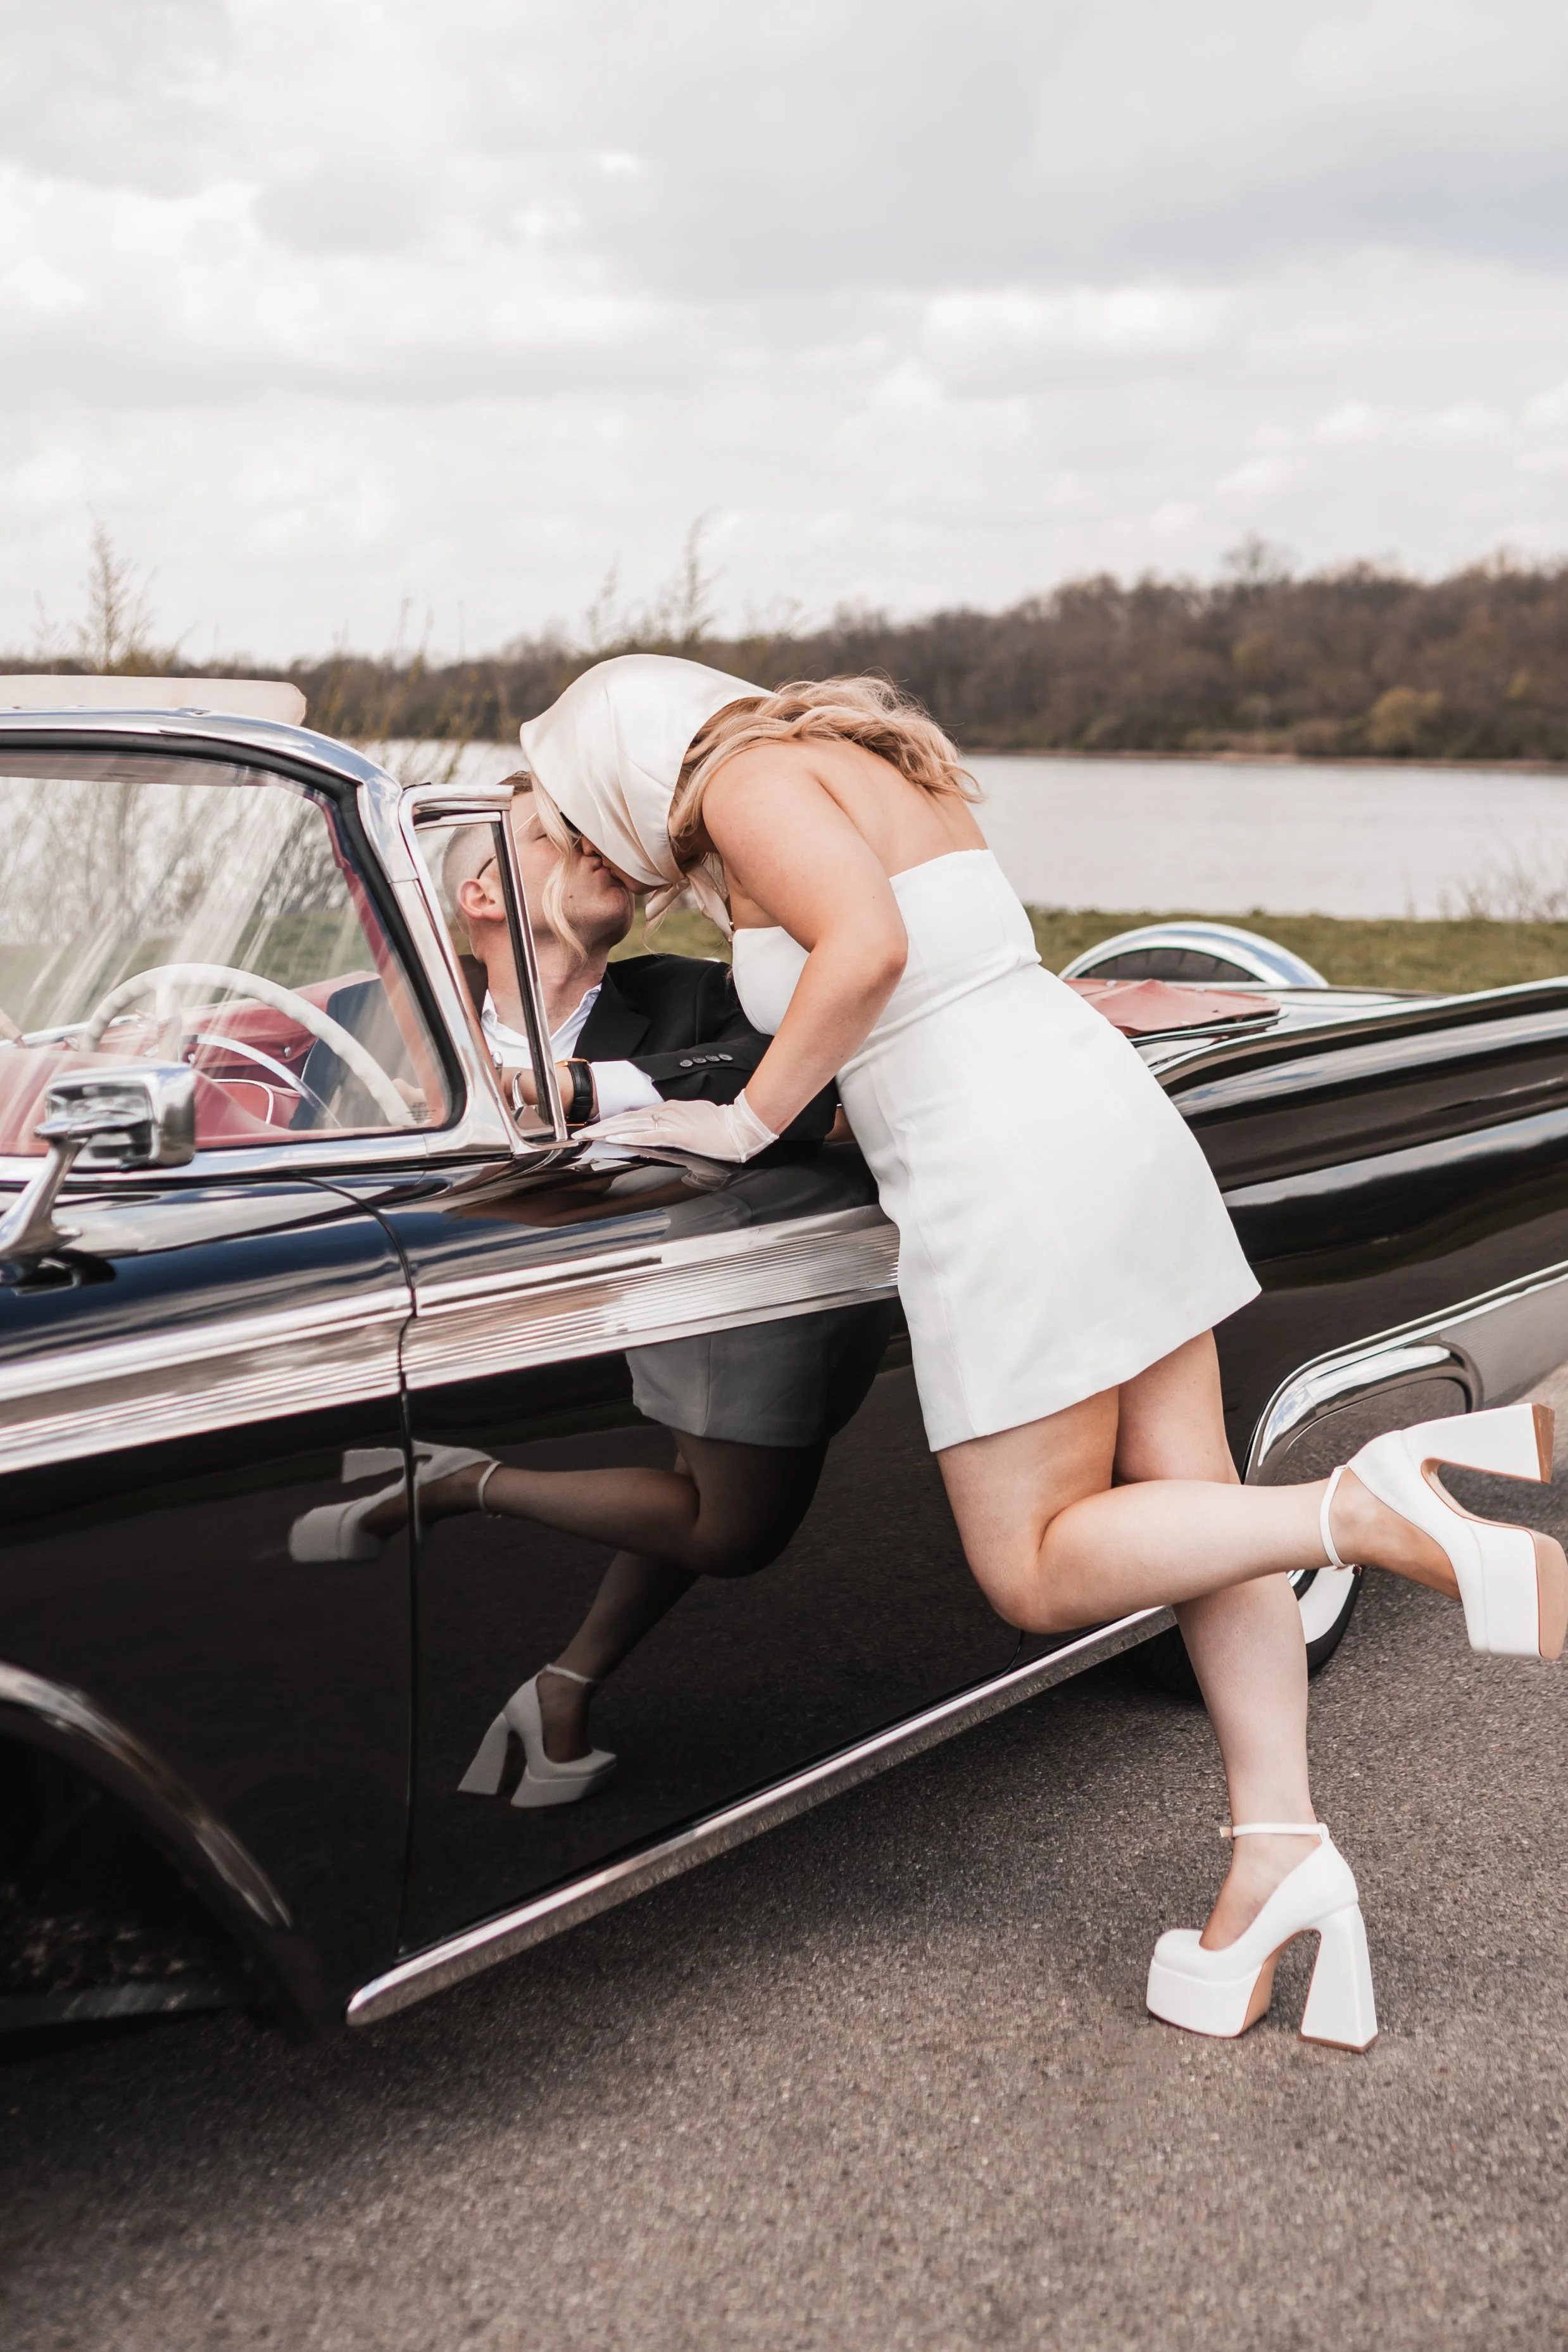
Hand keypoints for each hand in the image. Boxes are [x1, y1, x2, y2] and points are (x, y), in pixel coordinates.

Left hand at [578, 1090, 777, 1163]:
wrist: (741, 1127)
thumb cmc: (722, 1125)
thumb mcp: (692, 1121)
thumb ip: (673, 1125)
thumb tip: (658, 1132)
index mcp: (669, 1110)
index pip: (633, 1116)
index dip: (611, 1121)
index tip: (593, 1128)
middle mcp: (666, 1112)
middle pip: (626, 1118)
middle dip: (601, 1126)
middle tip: (580, 1132)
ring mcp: (671, 1121)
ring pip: (632, 1124)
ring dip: (608, 1130)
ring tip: (589, 1135)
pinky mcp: (678, 1132)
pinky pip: (648, 1134)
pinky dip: (630, 1135)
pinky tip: (615, 1138)